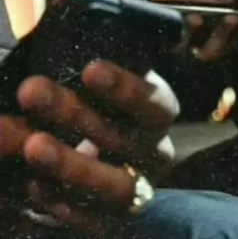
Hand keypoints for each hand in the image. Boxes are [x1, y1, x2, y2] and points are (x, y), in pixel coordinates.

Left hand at [0, 59, 178, 235]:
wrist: (84, 160)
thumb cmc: (83, 107)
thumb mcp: (81, 84)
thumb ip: (66, 71)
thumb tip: (40, 64)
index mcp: (156, 107)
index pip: (153, 97)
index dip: (125, 85)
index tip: (89, 69)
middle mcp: (155, 150)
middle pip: (128, 136)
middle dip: (76, 113)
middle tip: (32, 91)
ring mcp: (137, 190)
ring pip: (118, 185)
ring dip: (72, 164)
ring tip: (32, 145)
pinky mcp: (112, 224)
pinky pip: (94, 221)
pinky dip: (62, 204)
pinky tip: (32, 183)